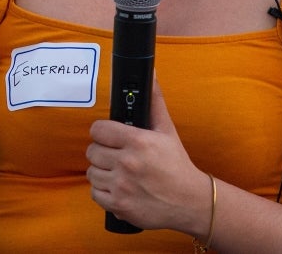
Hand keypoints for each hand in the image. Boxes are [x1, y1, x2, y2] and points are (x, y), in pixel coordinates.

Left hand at [85, 76, 204, 231]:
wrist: (190, 202)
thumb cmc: (177, 165)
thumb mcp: (167, 130)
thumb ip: (155, 101)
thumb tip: (152, 74)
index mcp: (138, 142)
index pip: (98, 130)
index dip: (102, 132)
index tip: (109, 136)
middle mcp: (127, 163)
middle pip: (92, 151)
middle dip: (102, 152)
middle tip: (116, 155)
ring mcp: (122, 186)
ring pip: (91, 172)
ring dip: (102, 172)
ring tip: (117, 172)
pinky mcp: (119, 205)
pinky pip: (94, 193)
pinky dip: (103, 191)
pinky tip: (117, 187)